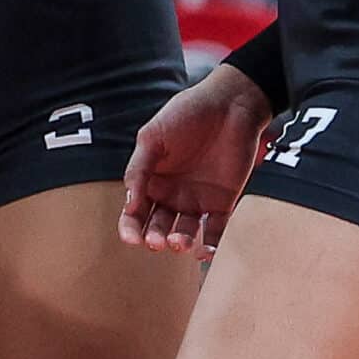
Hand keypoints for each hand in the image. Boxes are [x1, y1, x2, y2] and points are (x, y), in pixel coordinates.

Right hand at [119, 66, 274, 257]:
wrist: (229, 105)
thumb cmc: (186, 114)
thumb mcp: (152, 137)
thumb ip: (139, 168)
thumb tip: (129, 203)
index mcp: (151, 178)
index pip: (135, 210)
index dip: (130, 227)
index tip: (131, 238)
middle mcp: (172, 193)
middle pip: (158, 224)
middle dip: (154, 237)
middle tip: (156, 241)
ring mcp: (197, 199)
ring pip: (185, 230)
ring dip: (179, 241)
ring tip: (178, 242)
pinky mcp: (223, 202)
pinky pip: (215, 229)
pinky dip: (211, 244)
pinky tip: (205, 252)